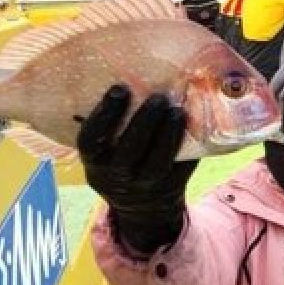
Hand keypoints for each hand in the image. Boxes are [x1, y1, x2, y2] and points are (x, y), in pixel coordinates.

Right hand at [77, 84, 197, 255]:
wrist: (142, 207)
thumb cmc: (121, 162)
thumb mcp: (106, 152)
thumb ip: (114, 126)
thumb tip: (135, 76)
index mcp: (95, 162)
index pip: (91, 140)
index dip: (104, 115)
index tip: (119, 89)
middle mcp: (117, 177)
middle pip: (129, 149)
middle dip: (144, 121)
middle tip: (158, 96)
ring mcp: (146, 186)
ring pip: (158, 162)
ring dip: (169, 133)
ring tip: (177, 110)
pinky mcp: (172, 187)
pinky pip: (181, 167)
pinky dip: (188, 146)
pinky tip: (192, 125)